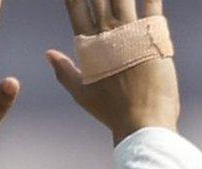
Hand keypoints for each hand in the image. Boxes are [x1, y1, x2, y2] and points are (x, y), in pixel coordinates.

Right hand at [47, 0, 180, 142]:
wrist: (142, 124)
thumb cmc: (112, 111)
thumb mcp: (82, 92)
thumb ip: (64, 70)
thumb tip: (48, 53)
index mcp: (88, 43)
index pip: (76, 4)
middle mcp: (107, 33)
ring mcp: (130, 33)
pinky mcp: (153, 37)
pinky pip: (152, 5)